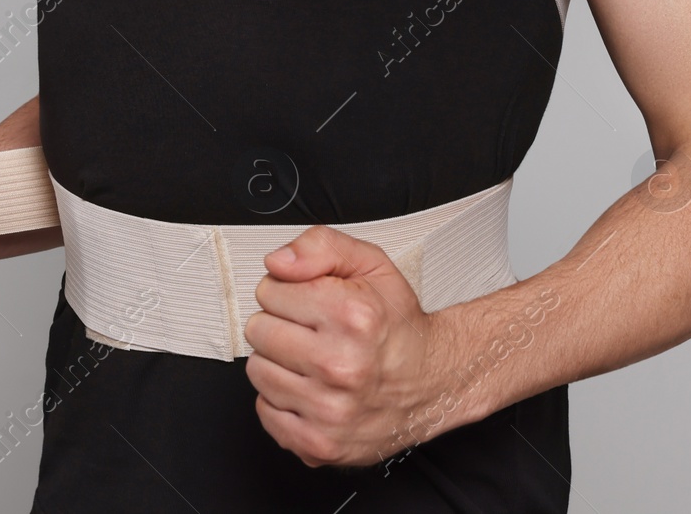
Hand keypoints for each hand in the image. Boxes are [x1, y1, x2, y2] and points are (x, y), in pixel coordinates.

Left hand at [244, 225, 448, 467]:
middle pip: (258, 331)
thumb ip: (319, 246)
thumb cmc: (396, 326)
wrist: (432, 381)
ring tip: (313, 361)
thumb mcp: (369, 265)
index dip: (289, 292)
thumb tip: (277, 263)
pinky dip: (282, 400)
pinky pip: (265, 411)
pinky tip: (311, 389)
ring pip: (257, 371)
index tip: (314, 304)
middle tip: (314, 333)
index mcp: (352, 316)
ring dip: (279, 363)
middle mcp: (341, 366)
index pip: (269, 291)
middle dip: (281, 325)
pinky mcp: (321, 443)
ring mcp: (330, 410)